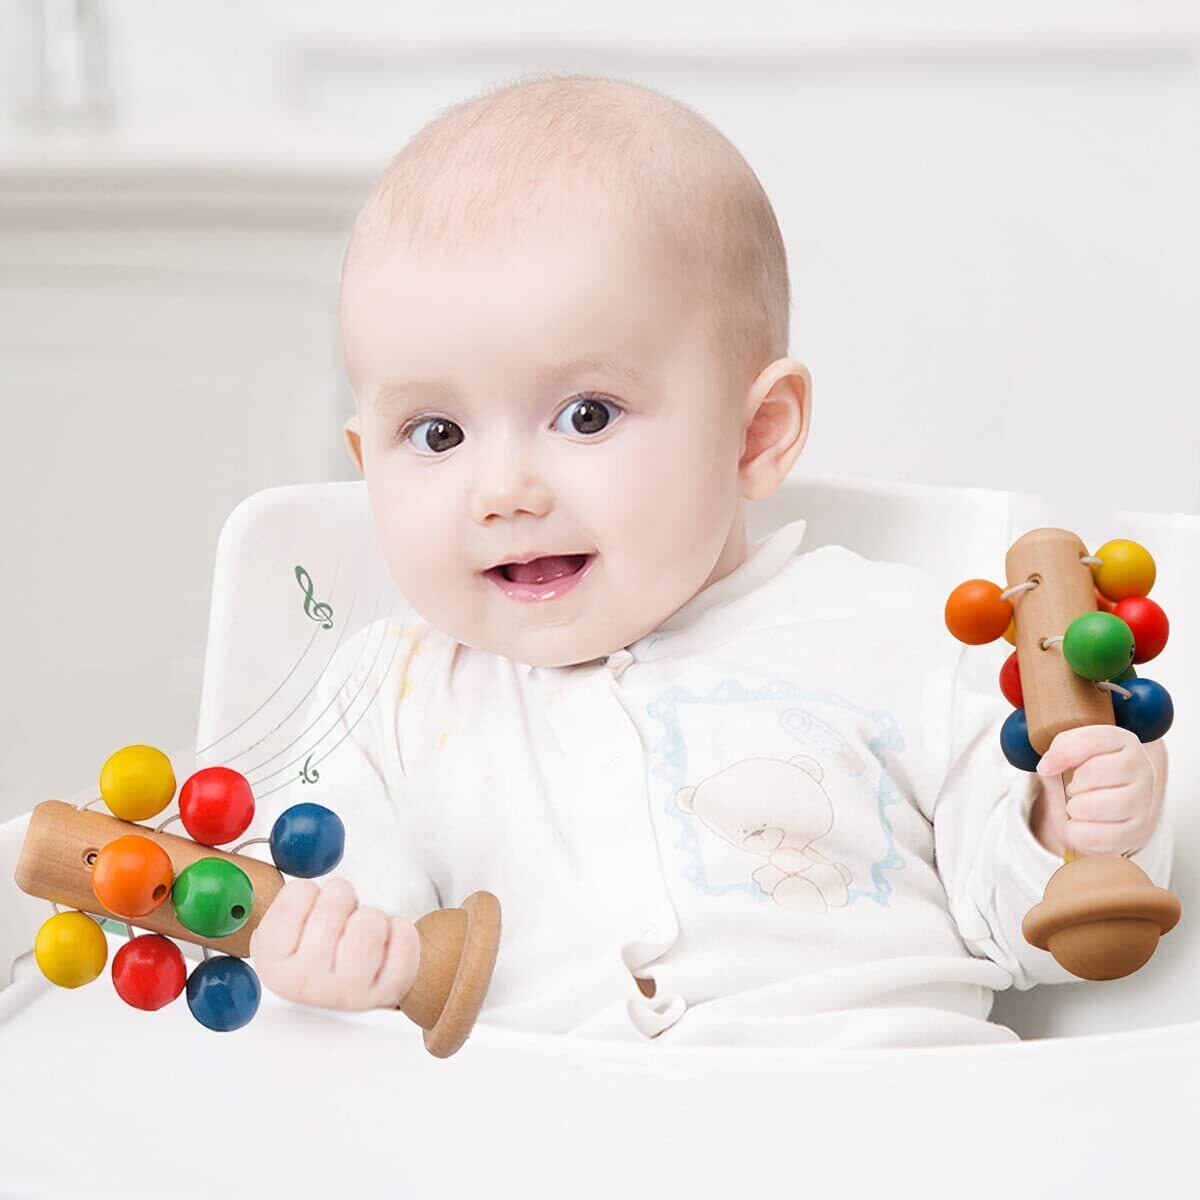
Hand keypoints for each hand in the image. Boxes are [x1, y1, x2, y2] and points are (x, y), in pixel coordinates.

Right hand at [250, 876, 419, 1010]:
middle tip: (341, 915)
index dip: (310, 891)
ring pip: (370, 921)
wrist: (343, 991)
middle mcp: (306, 983)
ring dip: (370, 915)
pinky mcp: (387, 992)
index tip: (310, 908)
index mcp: (273, 964)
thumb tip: (298, 855)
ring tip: (361, 930)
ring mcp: (347, 992)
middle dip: (344, 898)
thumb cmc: (312, 952)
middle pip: (337, 903)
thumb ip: (285, 896)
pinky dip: (400, 930)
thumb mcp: (283, 930)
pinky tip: (385, 943)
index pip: (299, 892)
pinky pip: (403, 938)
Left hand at [1031, 725, 1164, 856]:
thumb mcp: (1068, 759)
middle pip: (1096, 771)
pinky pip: (1094, 835)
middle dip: (1073, 784)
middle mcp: (1142, 769)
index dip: (1063, 752)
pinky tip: (1083, 825)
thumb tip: (1047, 766)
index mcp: (1123, 741)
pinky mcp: (1136, 831)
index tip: (1046, 766)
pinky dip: (1077, 833)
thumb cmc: (1083, 779)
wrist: (1104, 814)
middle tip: (1073, 789)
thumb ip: (1057, 754)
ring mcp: (1143, 802)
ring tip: (1078, 807)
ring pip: (1096, 806)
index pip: (1093, 739)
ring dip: (1075, 808)